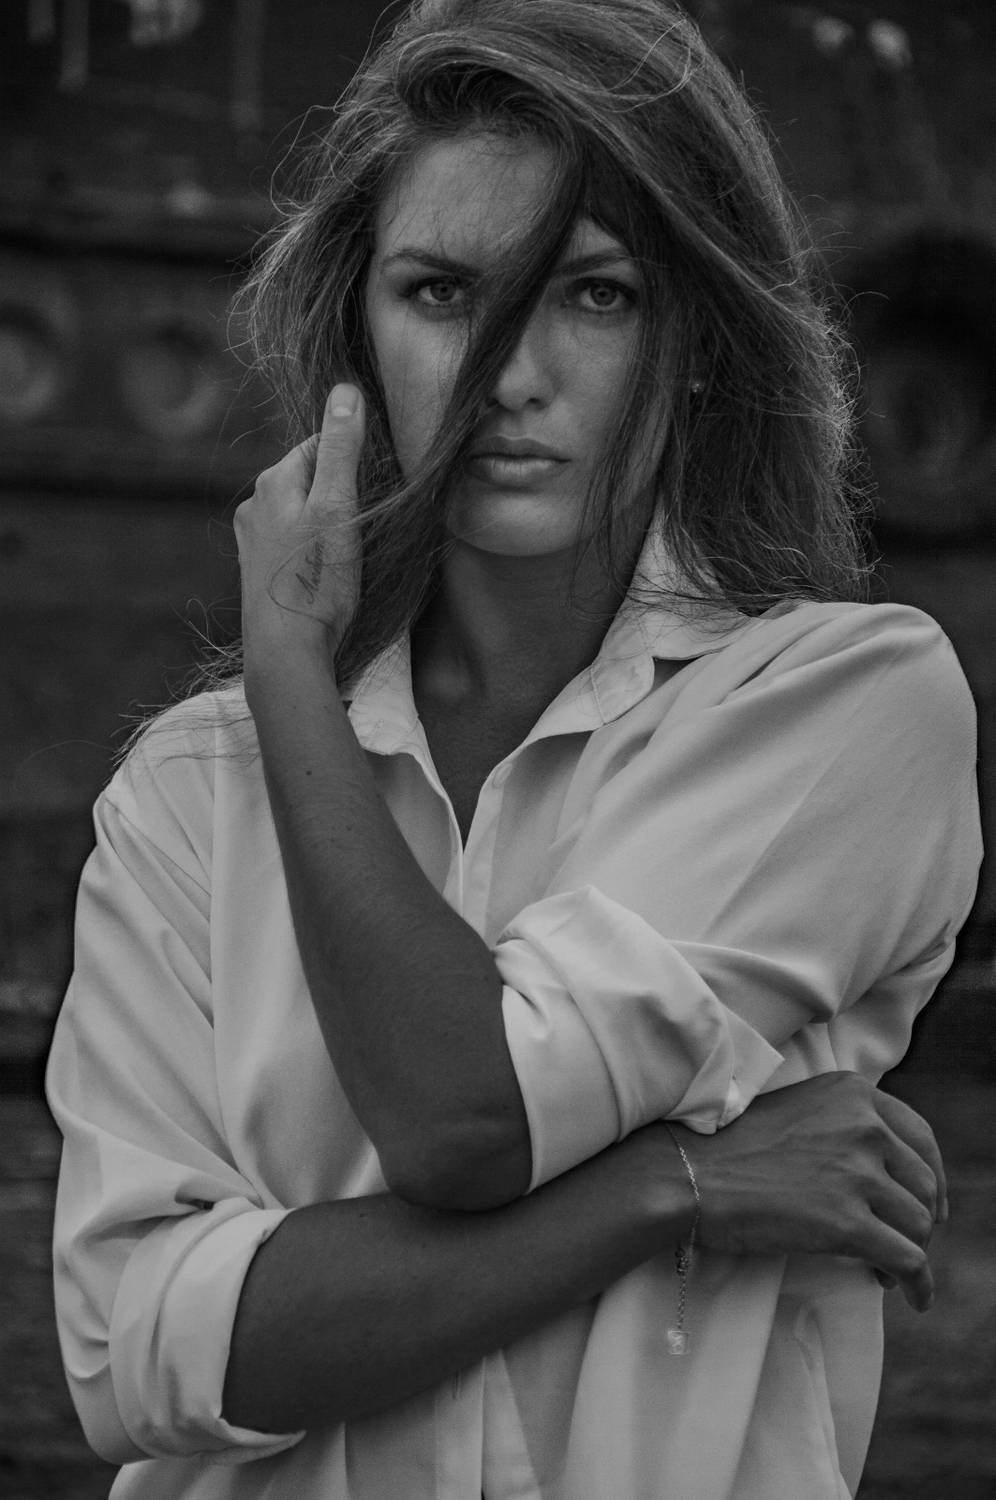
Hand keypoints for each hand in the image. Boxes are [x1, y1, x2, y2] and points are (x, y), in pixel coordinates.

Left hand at [234, 384, 364, 667]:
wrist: (285, 651)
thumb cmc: (315, 581)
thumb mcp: (339, 508)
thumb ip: (342, 448)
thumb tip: (346, 390)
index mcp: (274, 481)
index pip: (323, 445)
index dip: (356, 462)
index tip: (377, 490)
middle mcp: (255, 504)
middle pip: (311, 478)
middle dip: (341, 493)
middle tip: (368, 527)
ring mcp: (251, 539)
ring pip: (301, 511)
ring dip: (327, 523)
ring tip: (348, 555)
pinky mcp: (256, 570)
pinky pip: (292, 542)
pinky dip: (311, 549)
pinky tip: (324, 573)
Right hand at [666, 1072, 945, 1310]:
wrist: (688, 1173)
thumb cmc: (728, 1146)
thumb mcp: (797, 1110)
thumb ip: (841, 1124)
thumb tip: (879, 1166)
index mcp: (852, 1094)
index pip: (920, 1137)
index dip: (931, 1177)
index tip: (929, 1203)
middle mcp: (864, 1125)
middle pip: (924, 1184)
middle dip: (921, 1218)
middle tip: (905, 1241)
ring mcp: (857, 1173)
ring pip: (918, 1224)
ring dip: (911, 1250)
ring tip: (887, 1268)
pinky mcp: (846, 1223)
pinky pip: (908, 1261)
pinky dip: (918, 1284)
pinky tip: (912, 1297)